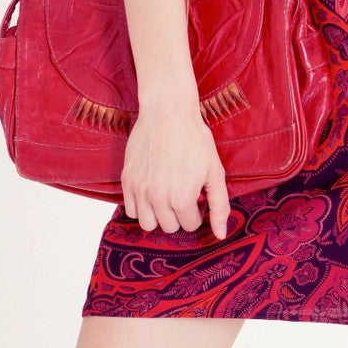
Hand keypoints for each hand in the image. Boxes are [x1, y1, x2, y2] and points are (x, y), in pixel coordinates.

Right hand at [121, 97, 230, 239]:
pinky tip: (152, 190)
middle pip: (169, 227)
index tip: (197, 194)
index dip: (197, 210)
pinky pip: (130, 209)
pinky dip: (141, 206)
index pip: (190, 225)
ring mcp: (140, 190)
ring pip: (147, 224)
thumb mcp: (215, 171)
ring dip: (159, 215)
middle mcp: (158, 199)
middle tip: (183, 193)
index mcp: (182, 199)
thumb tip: (220, 235)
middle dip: (179, 214)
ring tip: (167, 196)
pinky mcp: (127, 180)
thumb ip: (219, 205)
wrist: (167, 112)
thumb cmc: (194, 139)